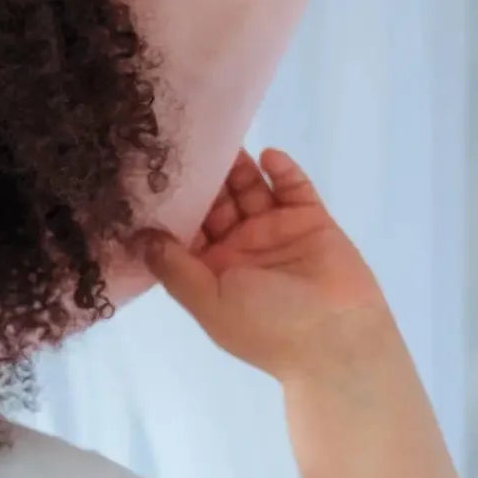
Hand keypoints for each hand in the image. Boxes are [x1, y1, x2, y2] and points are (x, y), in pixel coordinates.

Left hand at [136, 148, 393, 382]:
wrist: (339, 338)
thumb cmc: (265, 325)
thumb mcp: (208, 301)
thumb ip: (173, 267)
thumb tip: (138, 237)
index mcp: (211, 272)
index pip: (183, 231)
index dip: (168, 207)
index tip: (146, 175)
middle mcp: (239, 249)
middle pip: (215, 204)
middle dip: (200, 179)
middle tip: (182, 144)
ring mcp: (275, 232)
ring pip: (249, 190)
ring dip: (235, 168)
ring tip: (218, 139)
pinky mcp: (309, 220)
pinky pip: (292, 188)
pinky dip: (280, 170)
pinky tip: (265, 155)